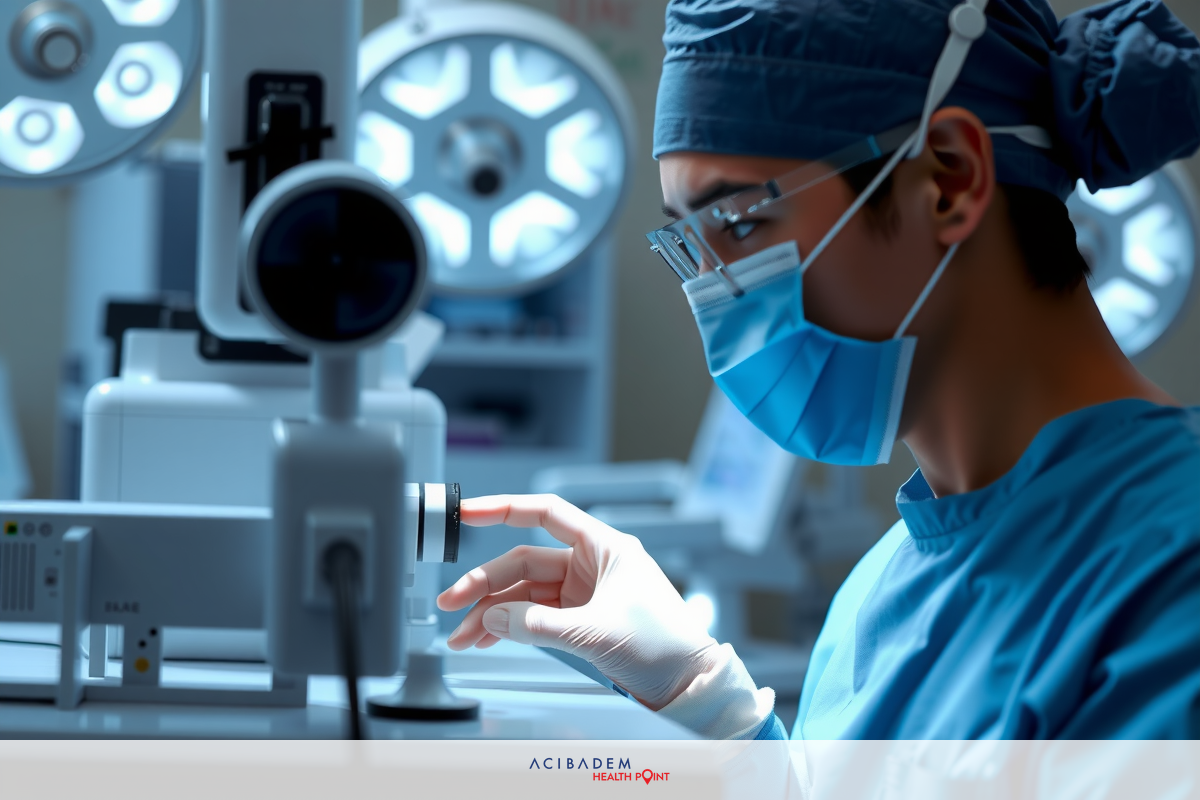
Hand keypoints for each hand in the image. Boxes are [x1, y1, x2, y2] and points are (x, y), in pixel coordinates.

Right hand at [437, 494, 721, 710]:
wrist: (689, 684)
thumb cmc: (664, 646)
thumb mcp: (593, 632)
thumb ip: (537, 625)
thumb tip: (491, 619)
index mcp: (605, 547)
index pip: (545, 514)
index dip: (503, 509)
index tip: (468, 513)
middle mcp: (593, 565)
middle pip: (525, 562)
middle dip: (485, 584)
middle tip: (452, 604)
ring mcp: (586, 593)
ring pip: (526, 593)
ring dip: (492, 613)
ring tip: (463, 637)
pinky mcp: (582, 619)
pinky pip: (535, 615)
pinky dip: (510, 627)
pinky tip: (487, 639)